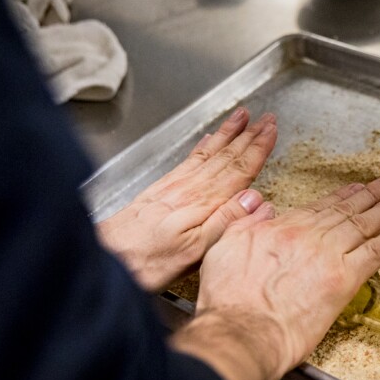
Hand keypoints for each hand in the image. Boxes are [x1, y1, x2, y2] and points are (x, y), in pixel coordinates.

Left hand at [96, 108, 277, 291]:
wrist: (107, 258)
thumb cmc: (149, 262)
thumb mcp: (196, 251)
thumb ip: (226, 221)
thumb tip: (255, 198)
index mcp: (204, 203)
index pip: (239, 170)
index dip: (258, 149)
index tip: (272, 131)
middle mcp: (190, 188)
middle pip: (226, 156)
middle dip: (249, 135)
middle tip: (266, 118)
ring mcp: (174, 186)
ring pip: (209, 153)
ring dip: (228, 134)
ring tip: (241, 117)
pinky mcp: (160, 190)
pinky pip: (188, 160)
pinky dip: (203, 146)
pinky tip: (209, 139)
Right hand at [170, 176, 379, 379]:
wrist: (241, 329)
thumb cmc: (227, 299)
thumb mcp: (224, 247)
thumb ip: (245, 223)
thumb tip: (262, 208)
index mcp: (283, 227)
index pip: (320, 208)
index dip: (341, 197)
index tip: (355, 189)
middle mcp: (310, 236)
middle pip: (347, 211)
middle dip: (370, 196)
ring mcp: (330, 255)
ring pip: (365, 225)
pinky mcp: (345, 279)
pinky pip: (378, 251)